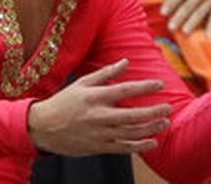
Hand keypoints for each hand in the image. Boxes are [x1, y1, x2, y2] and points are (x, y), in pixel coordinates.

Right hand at [27, 59, 171, 156]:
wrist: (42, 128)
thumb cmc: (64, 102)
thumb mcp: (82, 83)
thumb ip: (107, 73)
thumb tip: (126, 61)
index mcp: (95, 97)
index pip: (125, 90)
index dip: (144, 87)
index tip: (160, 84)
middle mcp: (98, 116)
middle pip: (132, 115)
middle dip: (153, 112)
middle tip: (168, 108)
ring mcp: (98, 134)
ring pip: (130, 134)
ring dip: (150, 129)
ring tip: (164, 123)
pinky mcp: (97, 147)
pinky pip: (122, 148)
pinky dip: (138, 146)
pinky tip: (152, 142)